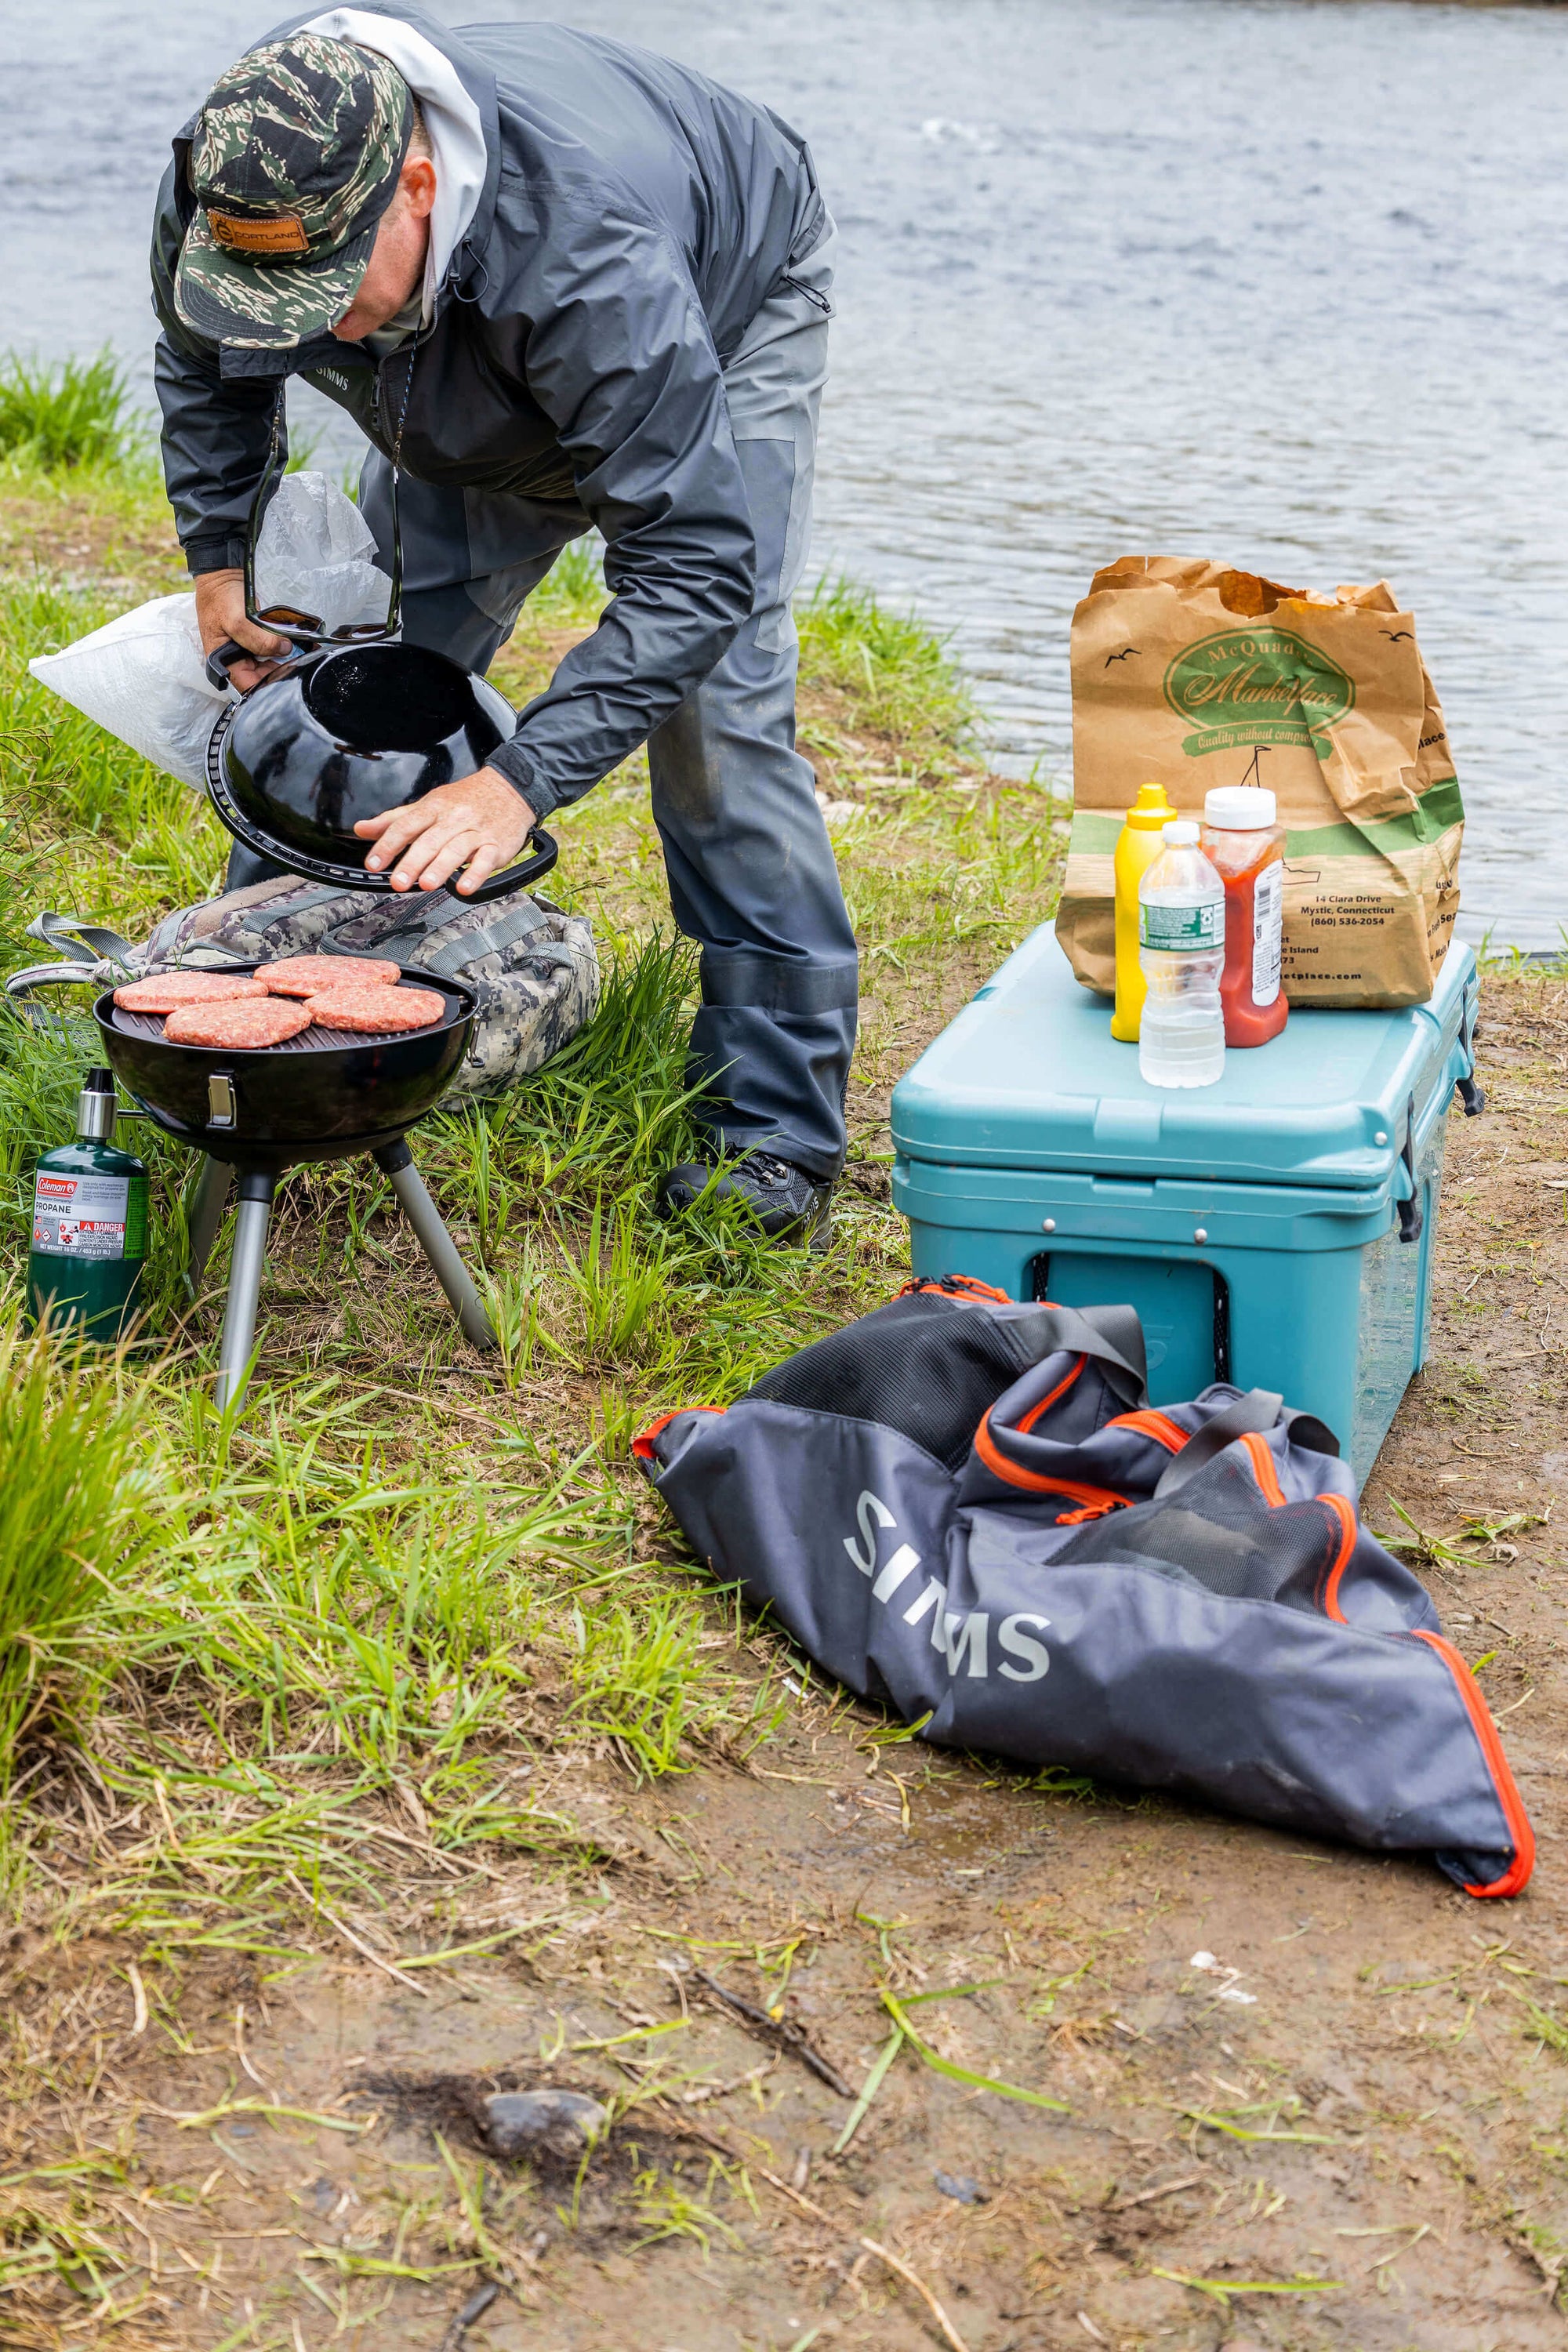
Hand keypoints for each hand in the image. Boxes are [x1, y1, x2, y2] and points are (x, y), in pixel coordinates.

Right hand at [194, 568, 290, 691]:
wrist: (222, 575)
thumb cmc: (219, 597)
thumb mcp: (236, 619)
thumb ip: (258, 639)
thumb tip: (283, 649)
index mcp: (223, 661)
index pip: (248, 686)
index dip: (268, 684)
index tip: (288, 677)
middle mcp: (235, 660)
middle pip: (262, 677)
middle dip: (282, 671)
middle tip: (301, 663)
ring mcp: (246, 650)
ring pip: (270, 665)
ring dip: (286, 660)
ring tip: (304, 654)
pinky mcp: (256, 640)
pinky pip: (272, 650)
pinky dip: (285, 648)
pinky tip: (299, 645)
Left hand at [354, 767, 536, 894]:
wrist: (510, 789)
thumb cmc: (466, 800)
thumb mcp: (428, 804)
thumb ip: (394, 819)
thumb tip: (362, 829)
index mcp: (433, 807)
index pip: (406, 825)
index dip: (388, 844)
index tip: (374, 862)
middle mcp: (453, 818)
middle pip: (430, 840)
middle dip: (412, 862)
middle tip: (398, 881)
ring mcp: (476, 832)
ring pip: (456, 849)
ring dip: (441, 867)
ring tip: (427, 884)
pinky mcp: (496, 845)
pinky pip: (486, 859)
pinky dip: (476, 874)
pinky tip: (465, 886)